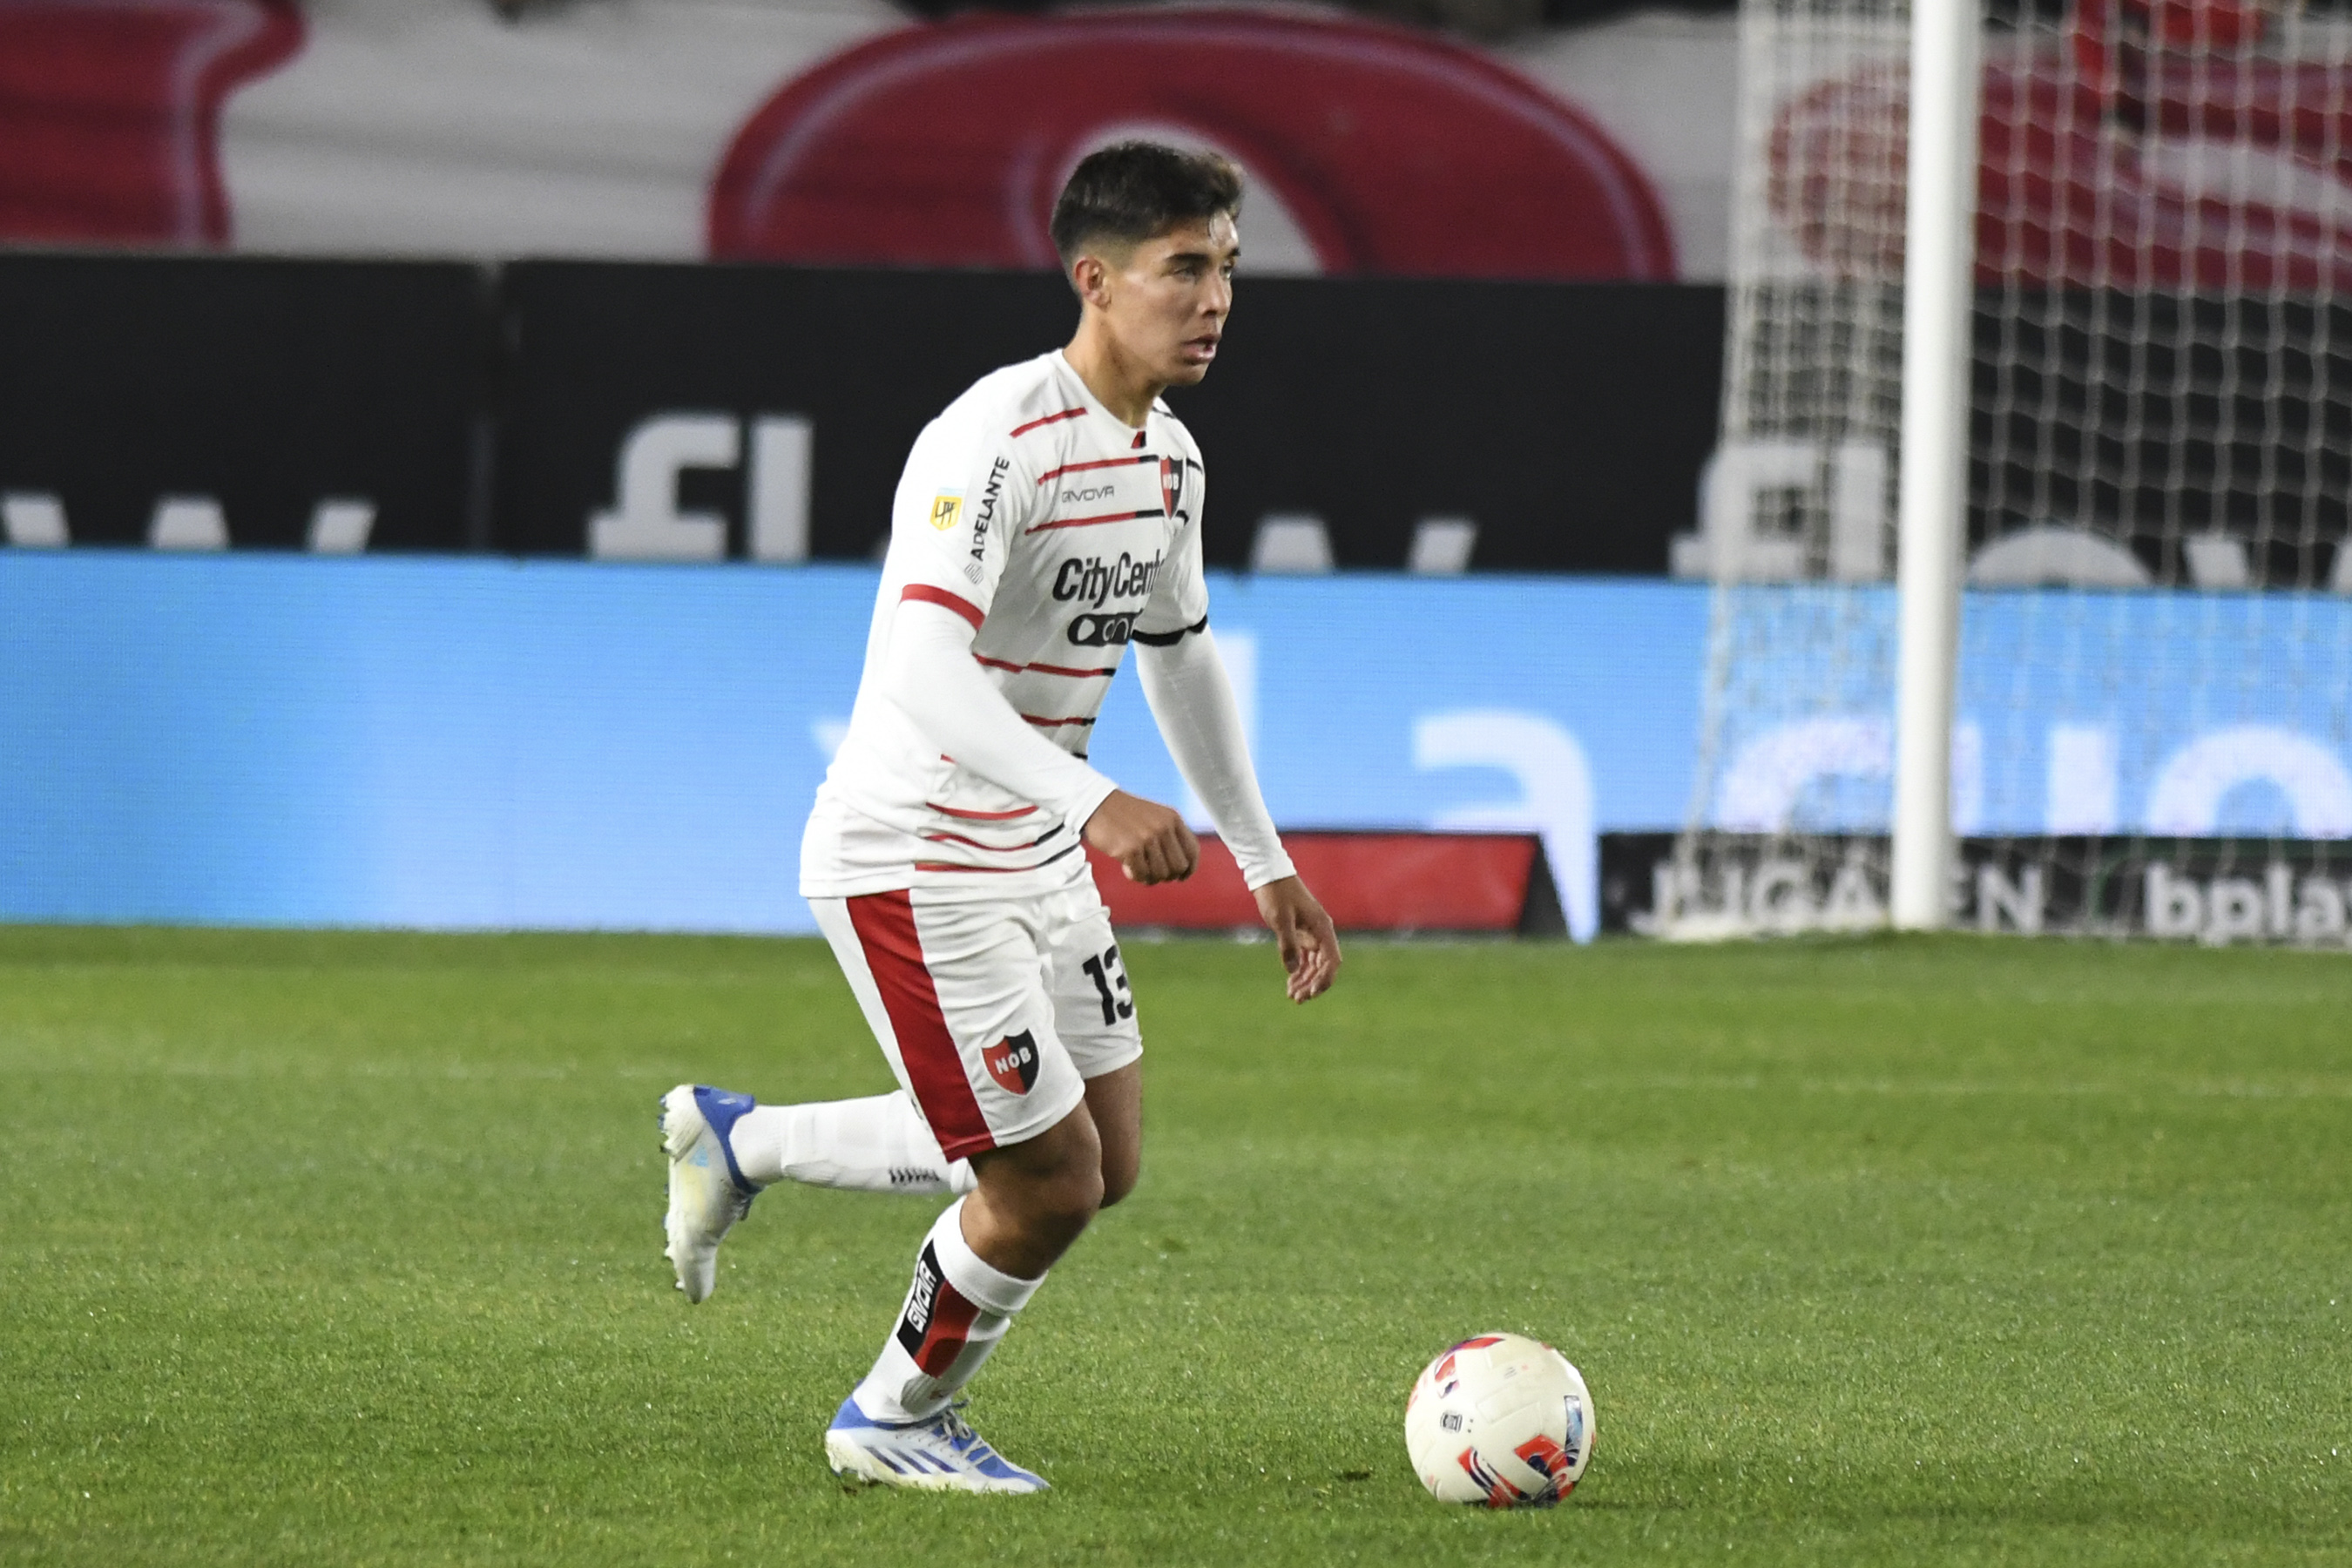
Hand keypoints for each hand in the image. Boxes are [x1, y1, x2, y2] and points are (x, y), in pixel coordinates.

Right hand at [1083, 791, 1199, 884]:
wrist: (1097, 804)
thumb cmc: (1125, 814)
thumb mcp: (1155, 817)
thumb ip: (1170, 836)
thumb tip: (1181, 868)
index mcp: (1173, 819)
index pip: (1192, 851)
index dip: (1189, 869)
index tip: (1181, 877)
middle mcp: (1164, 828)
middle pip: (1178, 867)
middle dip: (1167, 875)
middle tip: (1153, 873)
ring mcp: (1147, 838)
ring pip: (1160, 874)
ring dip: (1149, 877)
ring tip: (1138, 869)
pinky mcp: (1130, 849)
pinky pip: (1141, 875)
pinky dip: (1135, 876)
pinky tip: (1127, 867)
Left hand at [1253, 876, 1340, 1002]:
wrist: (1269, 876)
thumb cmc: (1277, 895)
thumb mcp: (1281, 920)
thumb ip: (1288, 945)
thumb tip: (1292, 971)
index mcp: (1322, 928)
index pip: (1331, 961)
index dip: (1324, 979)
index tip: (1311, 993)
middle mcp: (1321, 932)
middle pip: (1323, 966)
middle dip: (1312, 984)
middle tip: (1296, 999)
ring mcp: (1312, 933)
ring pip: (1314, 964)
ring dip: (1305, 980)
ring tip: (1292, 996)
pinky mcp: (1301, 933)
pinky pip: (1305, 957)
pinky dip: (1299, 970)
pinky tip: (1290, 982)